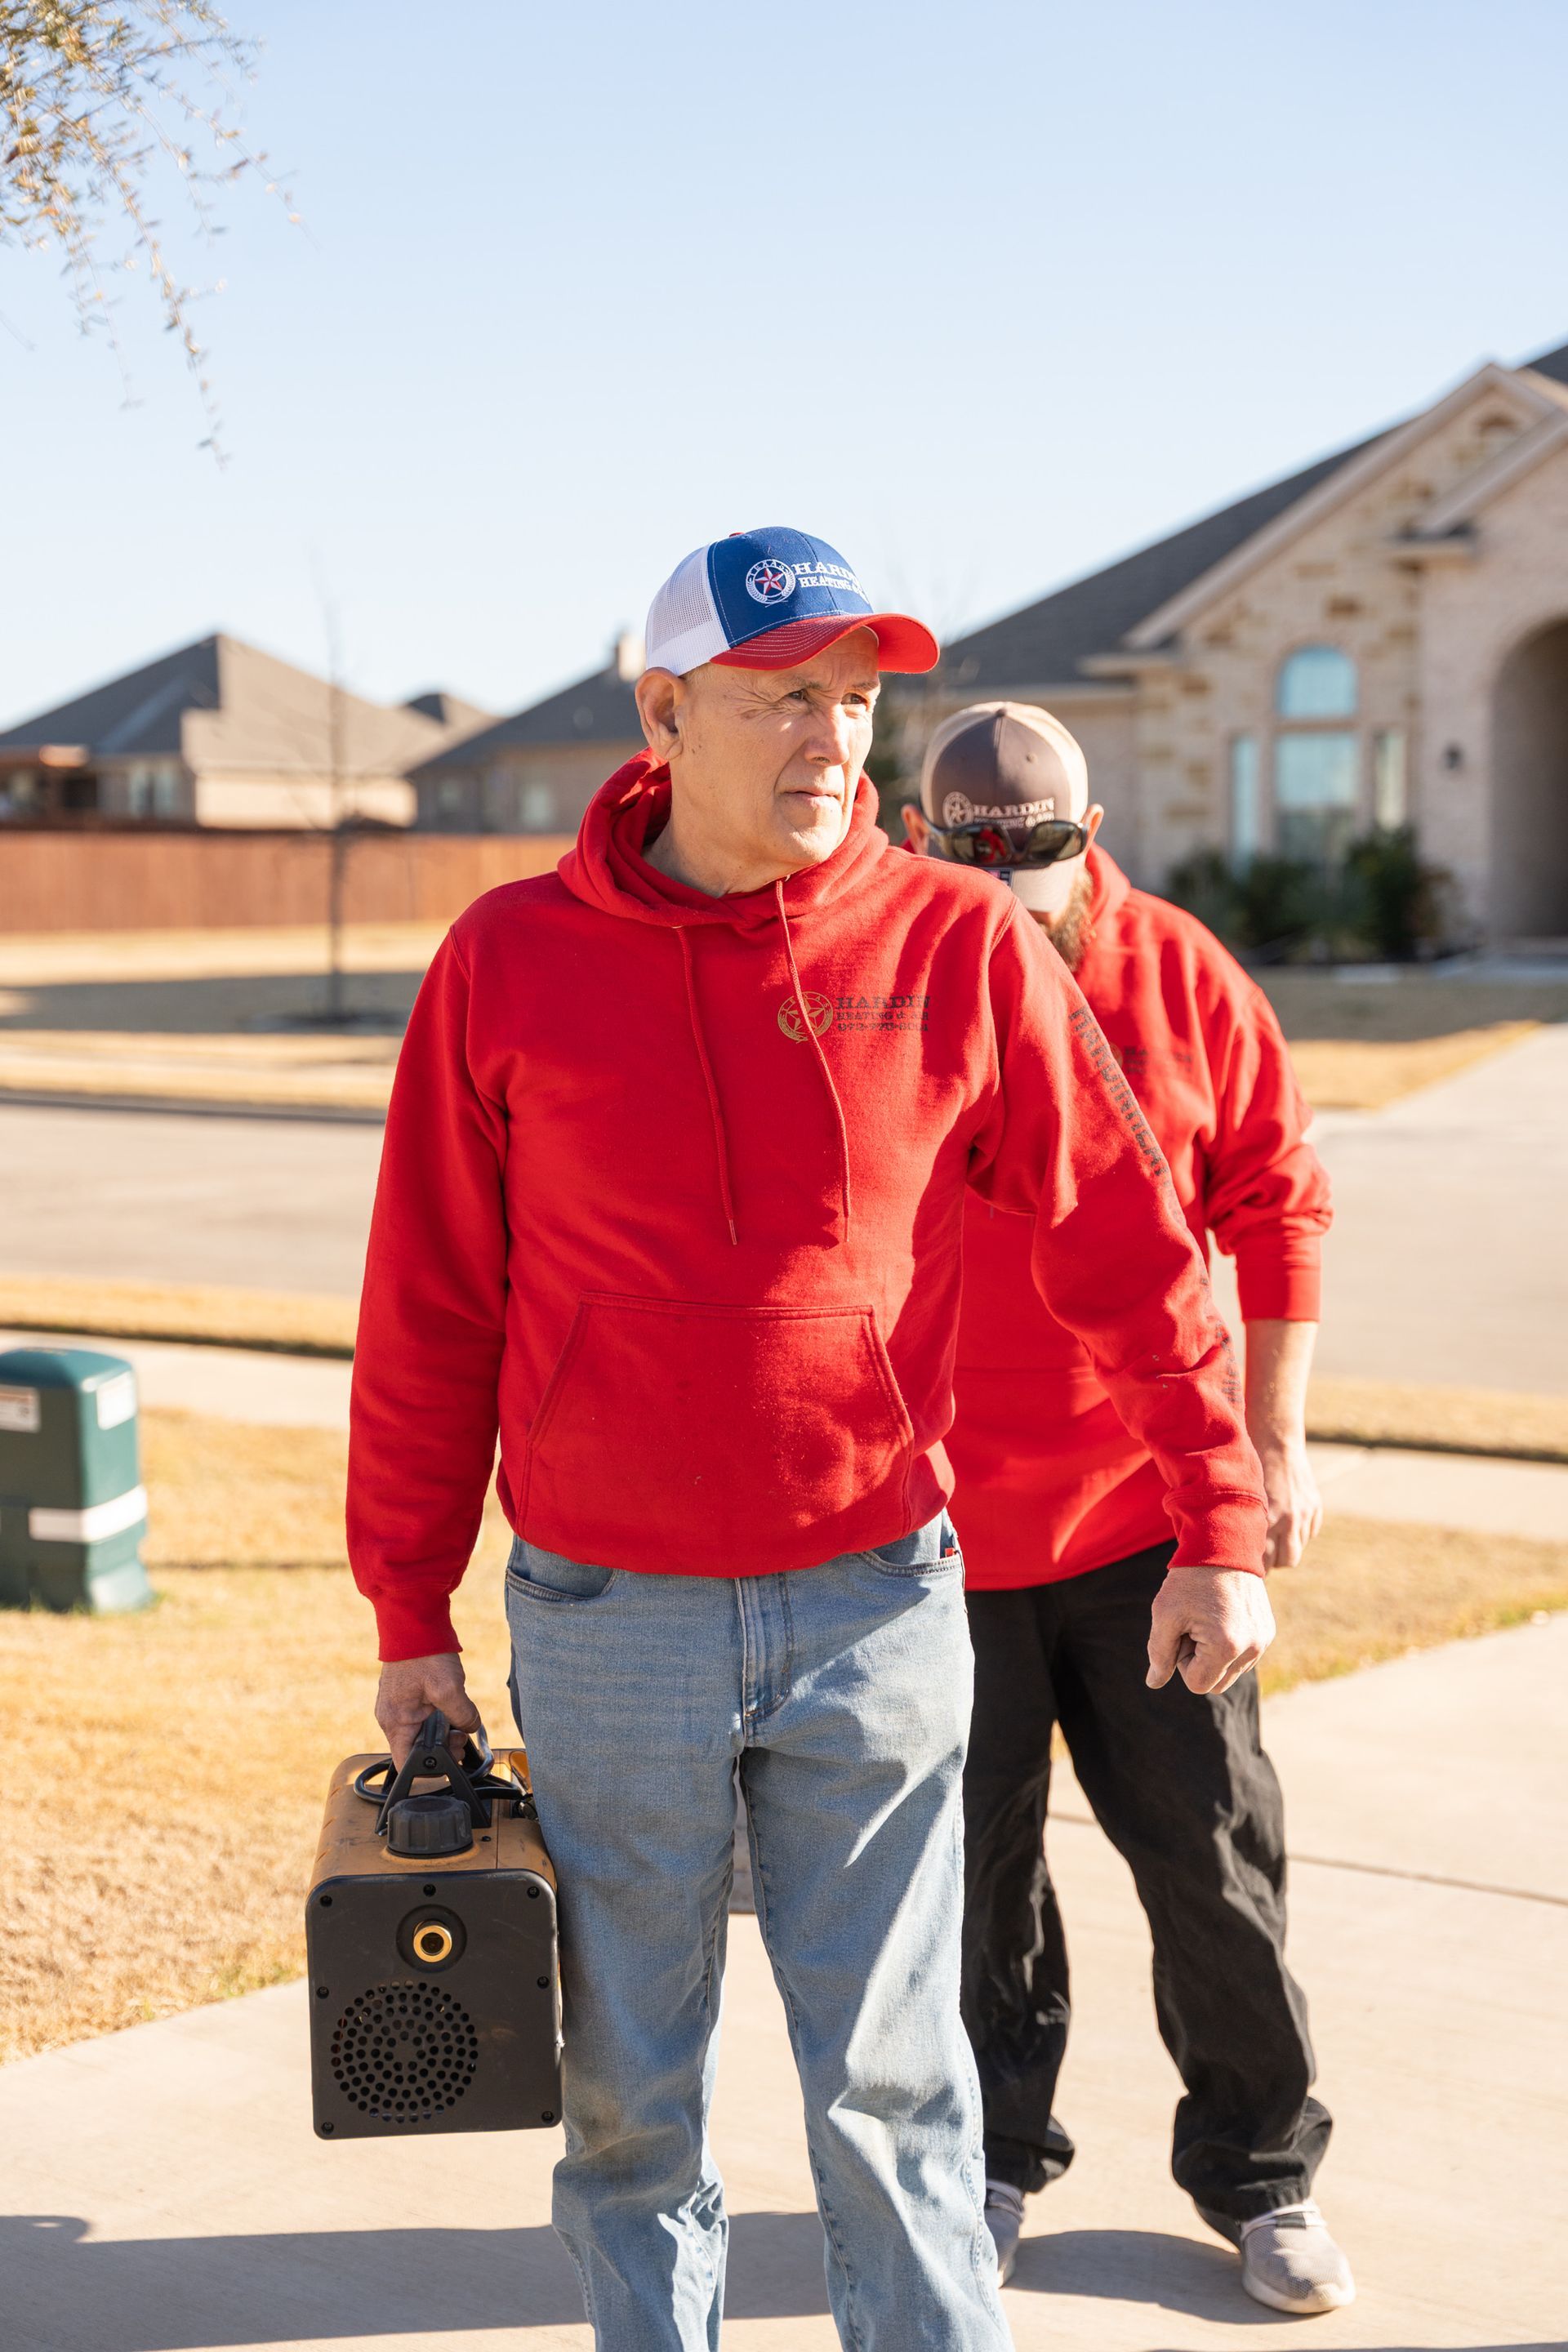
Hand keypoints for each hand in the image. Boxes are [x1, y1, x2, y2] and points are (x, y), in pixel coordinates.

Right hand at [375, 1652, 481, 1768]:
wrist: (415, 1622)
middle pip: (415, 1749)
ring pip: (420, 1732)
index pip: (405, 1763)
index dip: (428, 1768)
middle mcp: (390, 1717)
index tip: (450, 1758)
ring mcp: (396, 1705)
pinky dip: (437, 1716)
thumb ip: (463, 1716)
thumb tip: (471, 1728)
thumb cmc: (425, 1653)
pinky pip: (420, 1716)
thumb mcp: (450, 1689)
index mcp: (394, 1722)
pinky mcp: (404, 1695)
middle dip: (441, 1747)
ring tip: (457, 1719)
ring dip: (441, 1730)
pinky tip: (449, 1705)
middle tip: (460, 1735)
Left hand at [1146, 1565, 1274, 1696]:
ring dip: (1214, 1655)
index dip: (1182, 1662)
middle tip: (1192, 1627)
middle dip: (1199, 1662)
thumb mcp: (1165, 1614)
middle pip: (1216, 1684)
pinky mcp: (1267, 1632)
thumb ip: (1159, 1654)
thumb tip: (1154, 1683)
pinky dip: (1229, 1646)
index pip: (1197, 1684)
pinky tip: (1221, 1616)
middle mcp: (1252, 1648)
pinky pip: (1244, 1657)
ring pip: (1231, 1672)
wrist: (1223, 1545)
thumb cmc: (1189, 1580)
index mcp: (1226, 1647)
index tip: (1182, 1631)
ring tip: (1207, 1620)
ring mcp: (1263, 1641)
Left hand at [1256, 1435, 1322, 1569]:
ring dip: (1287, 1547)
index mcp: (1267, 1520)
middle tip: (1262, 1556)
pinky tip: (1287, 1522)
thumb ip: (1245, 1526)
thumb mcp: (1243, 1500)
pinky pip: (1310, 1533)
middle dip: (1274, 1562)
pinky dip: (1300, 1533)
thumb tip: (1237, 1552)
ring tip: (1273, 1538)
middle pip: (1287, 1561)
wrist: (1277, 1444)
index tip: (1247, 1568)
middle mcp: (1290, 1520)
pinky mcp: (1316, 1507)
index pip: (1266, 1561)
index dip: (1257, 1567)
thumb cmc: (1249, 1471)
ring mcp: (1305, 1514)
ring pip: (1299, 1548)